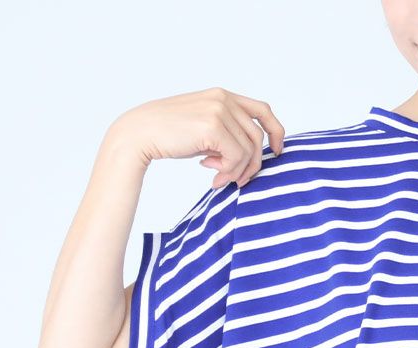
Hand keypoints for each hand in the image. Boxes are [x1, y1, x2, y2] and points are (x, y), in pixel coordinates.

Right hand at [109, 87, 284, 188]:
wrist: (140, 134)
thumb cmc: (168, 135)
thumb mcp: (202, 130)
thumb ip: (226, 135)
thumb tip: (248, 160)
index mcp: (222, 96)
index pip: (262, 110)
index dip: (275, 131)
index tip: (277, 150)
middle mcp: (223, 98)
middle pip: (257, 137)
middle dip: (252, 164)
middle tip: (237, 181)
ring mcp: (219, 110)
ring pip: (249, 149)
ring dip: (237, 171)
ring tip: (219, 178)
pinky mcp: (213, 126)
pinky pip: (237, 156)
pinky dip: (229, 171)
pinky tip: (211, 173)